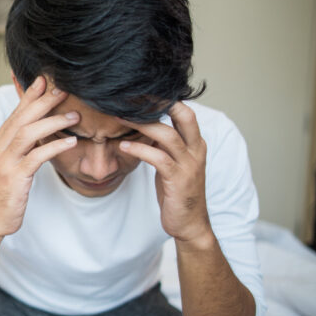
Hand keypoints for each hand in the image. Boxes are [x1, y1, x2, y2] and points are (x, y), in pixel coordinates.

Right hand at [0, 76, 77, 238]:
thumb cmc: (6, 190)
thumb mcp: (12, 161)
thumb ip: (22, 142)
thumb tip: (38, 125)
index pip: (16, 112)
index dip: (30, 94)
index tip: (46, 79)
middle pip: (22, 117)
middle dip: (44, 101)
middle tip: (65, 90)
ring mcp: (4, 162)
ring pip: (27, 133)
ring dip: (52, 121)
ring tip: (74, 115)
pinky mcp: (14, 177)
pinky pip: (36, 157)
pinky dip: (54, 146)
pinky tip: (71, 141)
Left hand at [117, 102, 211, 242]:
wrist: (189, 223)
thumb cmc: (177, 192)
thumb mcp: (171, 163)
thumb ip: (163, 145)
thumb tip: (144, 126)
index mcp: (195, 143)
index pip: (185, 112)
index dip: (166, 100)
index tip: (141, 92)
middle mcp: (196, 150)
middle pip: (184, 115)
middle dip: (160, 103)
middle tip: (133, 96)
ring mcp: (189, 164)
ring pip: (168, 135)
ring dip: (142, 124)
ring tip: (119, 118)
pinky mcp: (178, 179)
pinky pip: (158, 158)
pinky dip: (139, 149)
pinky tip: (123, 146)